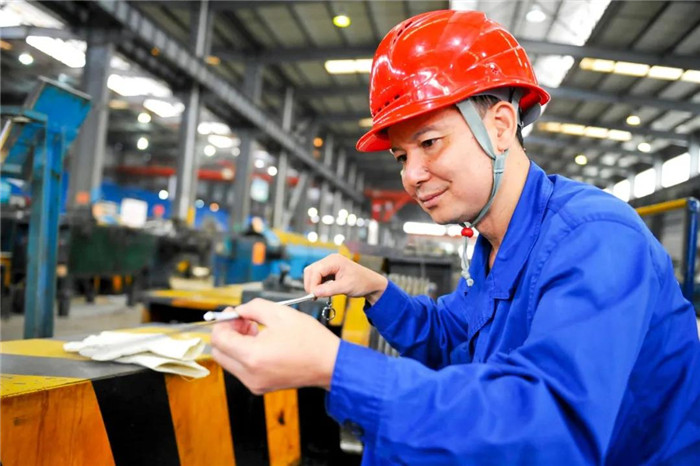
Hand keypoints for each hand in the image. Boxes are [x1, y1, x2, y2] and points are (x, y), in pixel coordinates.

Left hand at [210, 299, 339, 393]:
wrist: (329, 364)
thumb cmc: (310, 340)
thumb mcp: (281, 313)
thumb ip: (253, 307)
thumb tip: (239, 310)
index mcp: (253, 355)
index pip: (219, 339)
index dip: (223, 322)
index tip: (234, 313)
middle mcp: (249, 374)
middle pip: (218, 352)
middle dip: (227, 333)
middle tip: (244, 321)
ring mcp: (254, 383)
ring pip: (228, 360)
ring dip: (235, 343)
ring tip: (255, 330)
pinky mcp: (259, 386)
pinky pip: (241, 368)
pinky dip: (244, 354)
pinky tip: (262, 343)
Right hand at [304, 253, 387, 304]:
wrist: (371, 284)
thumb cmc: (362, 282)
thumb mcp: (346, 287)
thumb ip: (329, 289)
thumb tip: (314, 293)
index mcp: (334, 260)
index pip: (316, 270)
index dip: (312, 284)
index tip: (313, 295)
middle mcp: (330, 260)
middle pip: (311, 271)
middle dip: (310, 284)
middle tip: (314, 297)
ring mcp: (329, 265)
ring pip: (312, 274)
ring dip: (313, 285)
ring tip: (318, 295)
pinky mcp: (329, 271)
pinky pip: (317, 277)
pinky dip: (317, 285)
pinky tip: (321, 292)